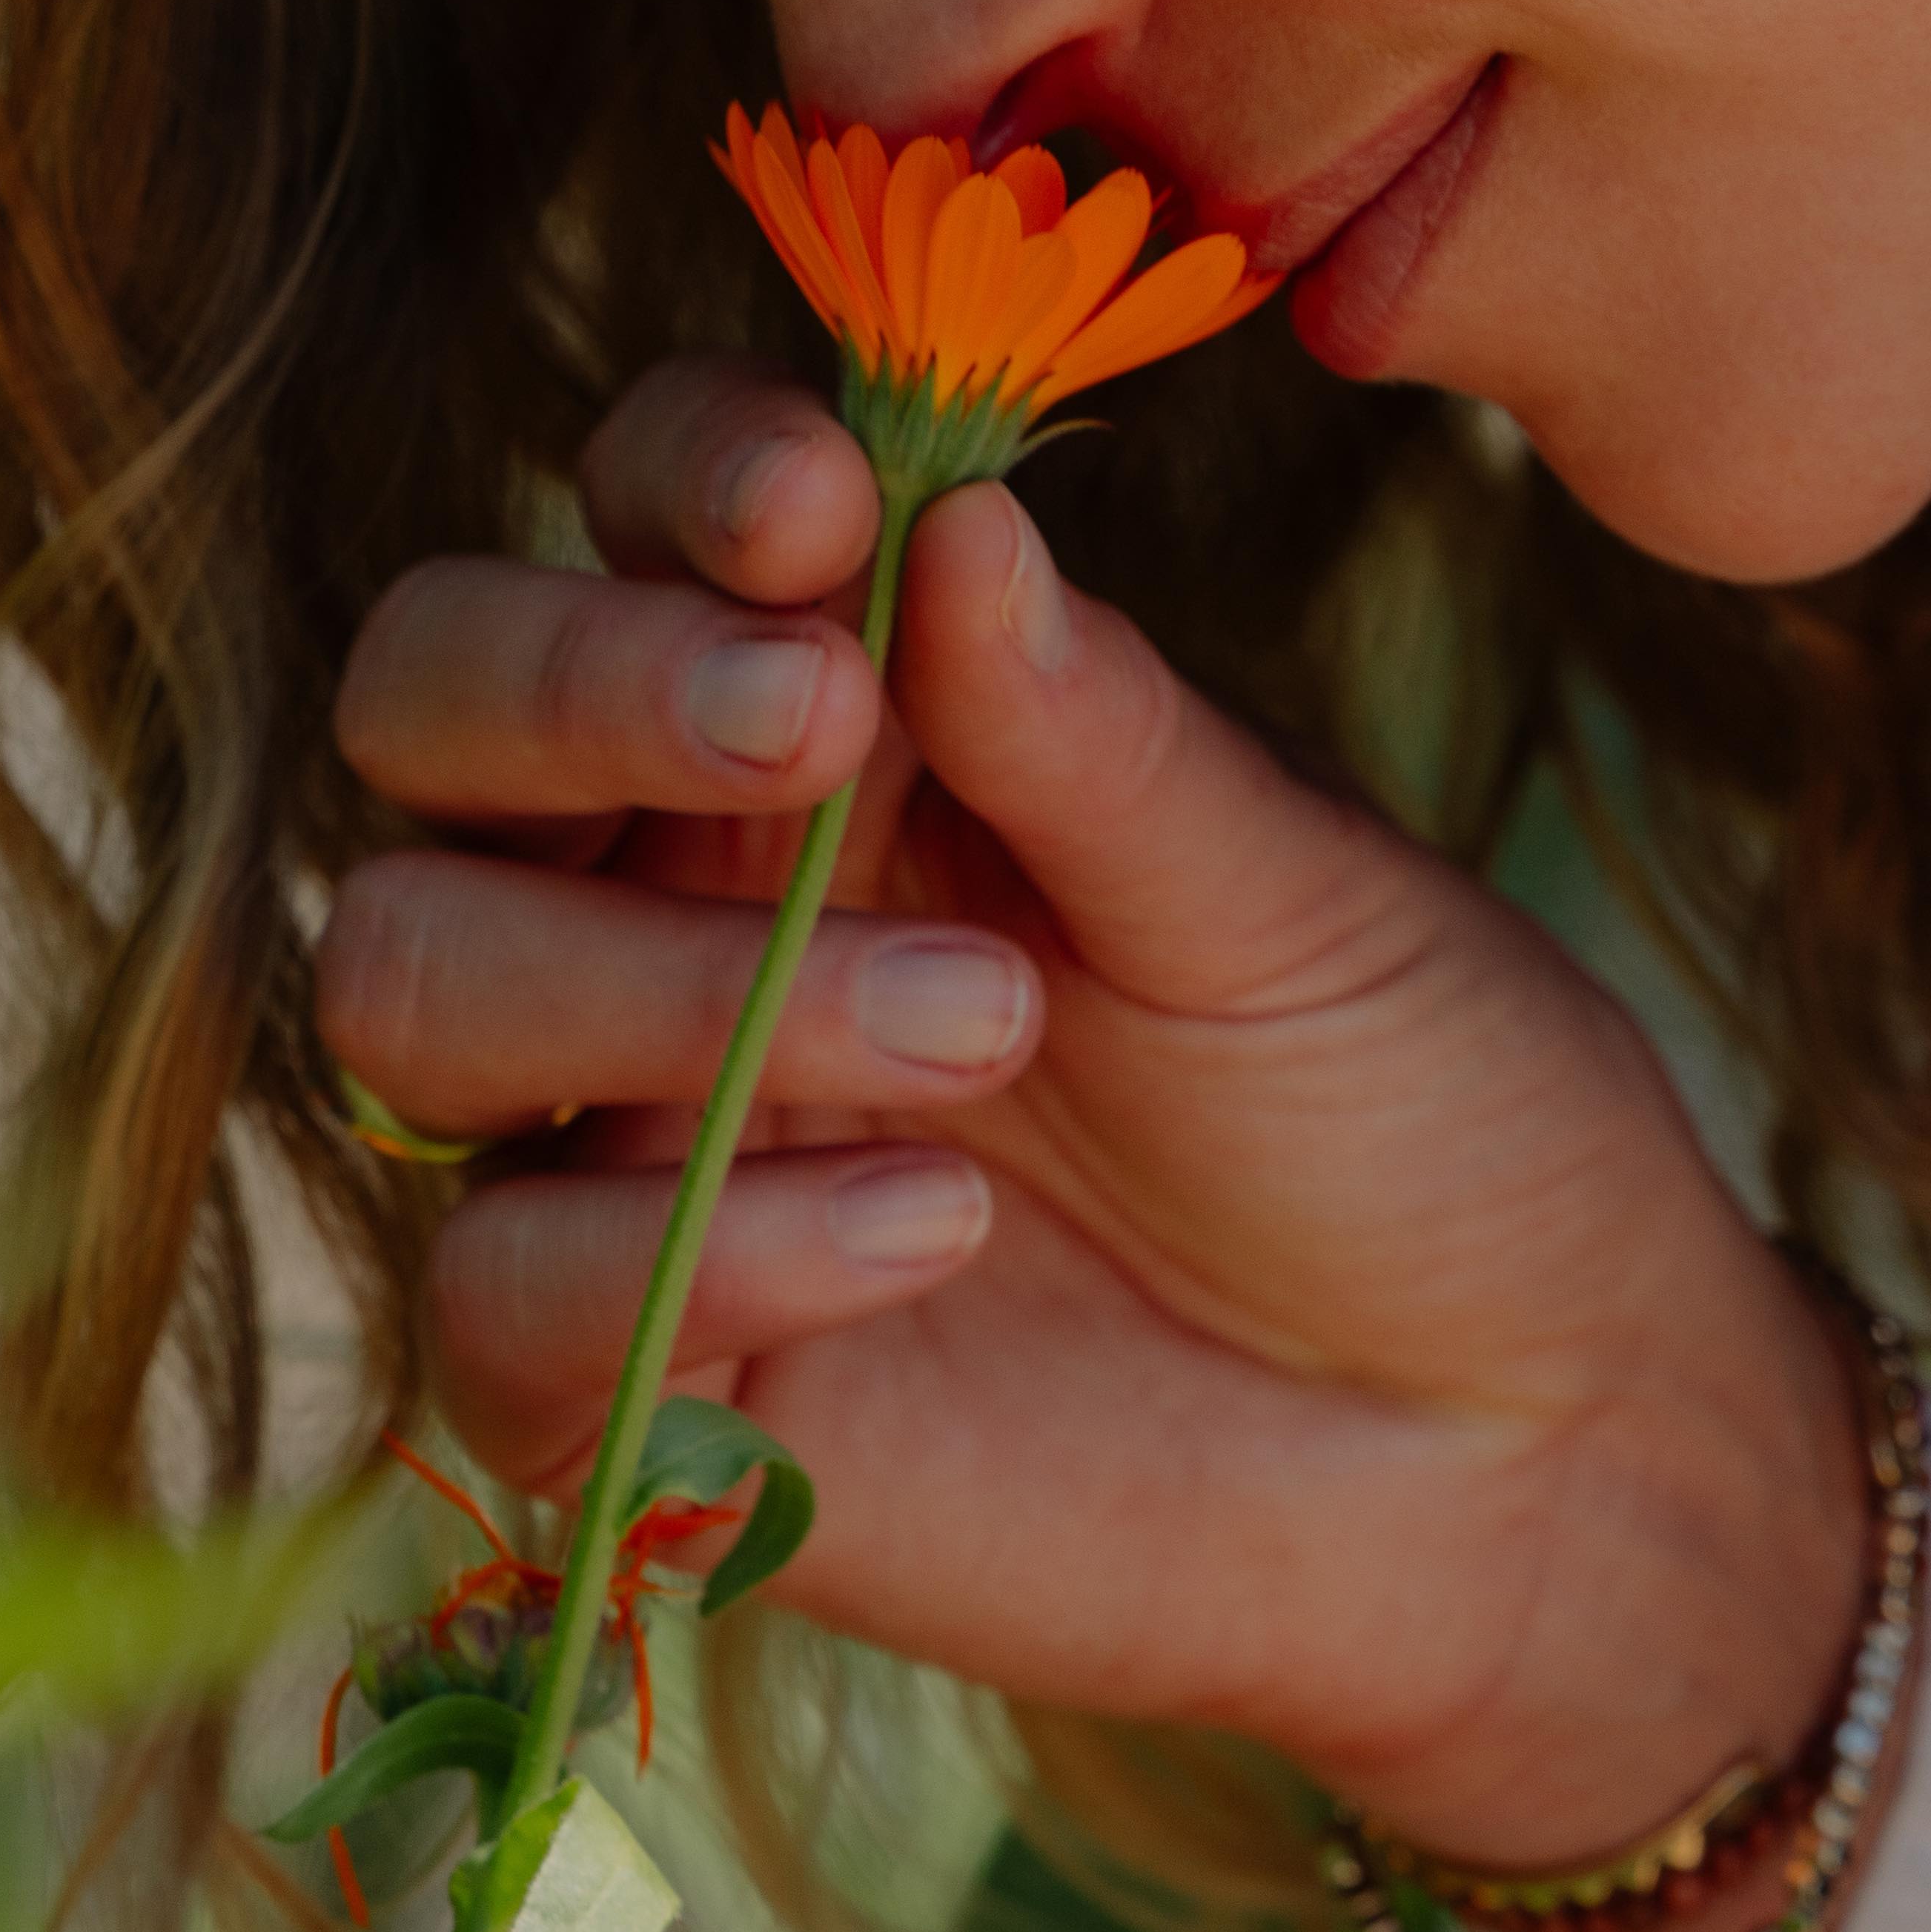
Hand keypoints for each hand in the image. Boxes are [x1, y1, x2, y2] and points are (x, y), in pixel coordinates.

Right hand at [317, 361, 1867, 1871]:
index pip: (628, 515)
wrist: (1518, 1456)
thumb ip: (1097, 727)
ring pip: (412, 979)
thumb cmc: (1423, 1124)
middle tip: (818, 720)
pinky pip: (510, 1287)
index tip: (824, 500)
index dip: (678, 474)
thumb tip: (949, 510)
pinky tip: (943, 1227)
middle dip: (571, 682)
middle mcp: (682, 893)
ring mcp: (635, 1132)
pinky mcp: (648, 1379)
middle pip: (423, 707)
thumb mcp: (1297, 898)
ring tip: (984, 1031)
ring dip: (661, 980)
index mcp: (836, 726)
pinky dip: (711, 1241)